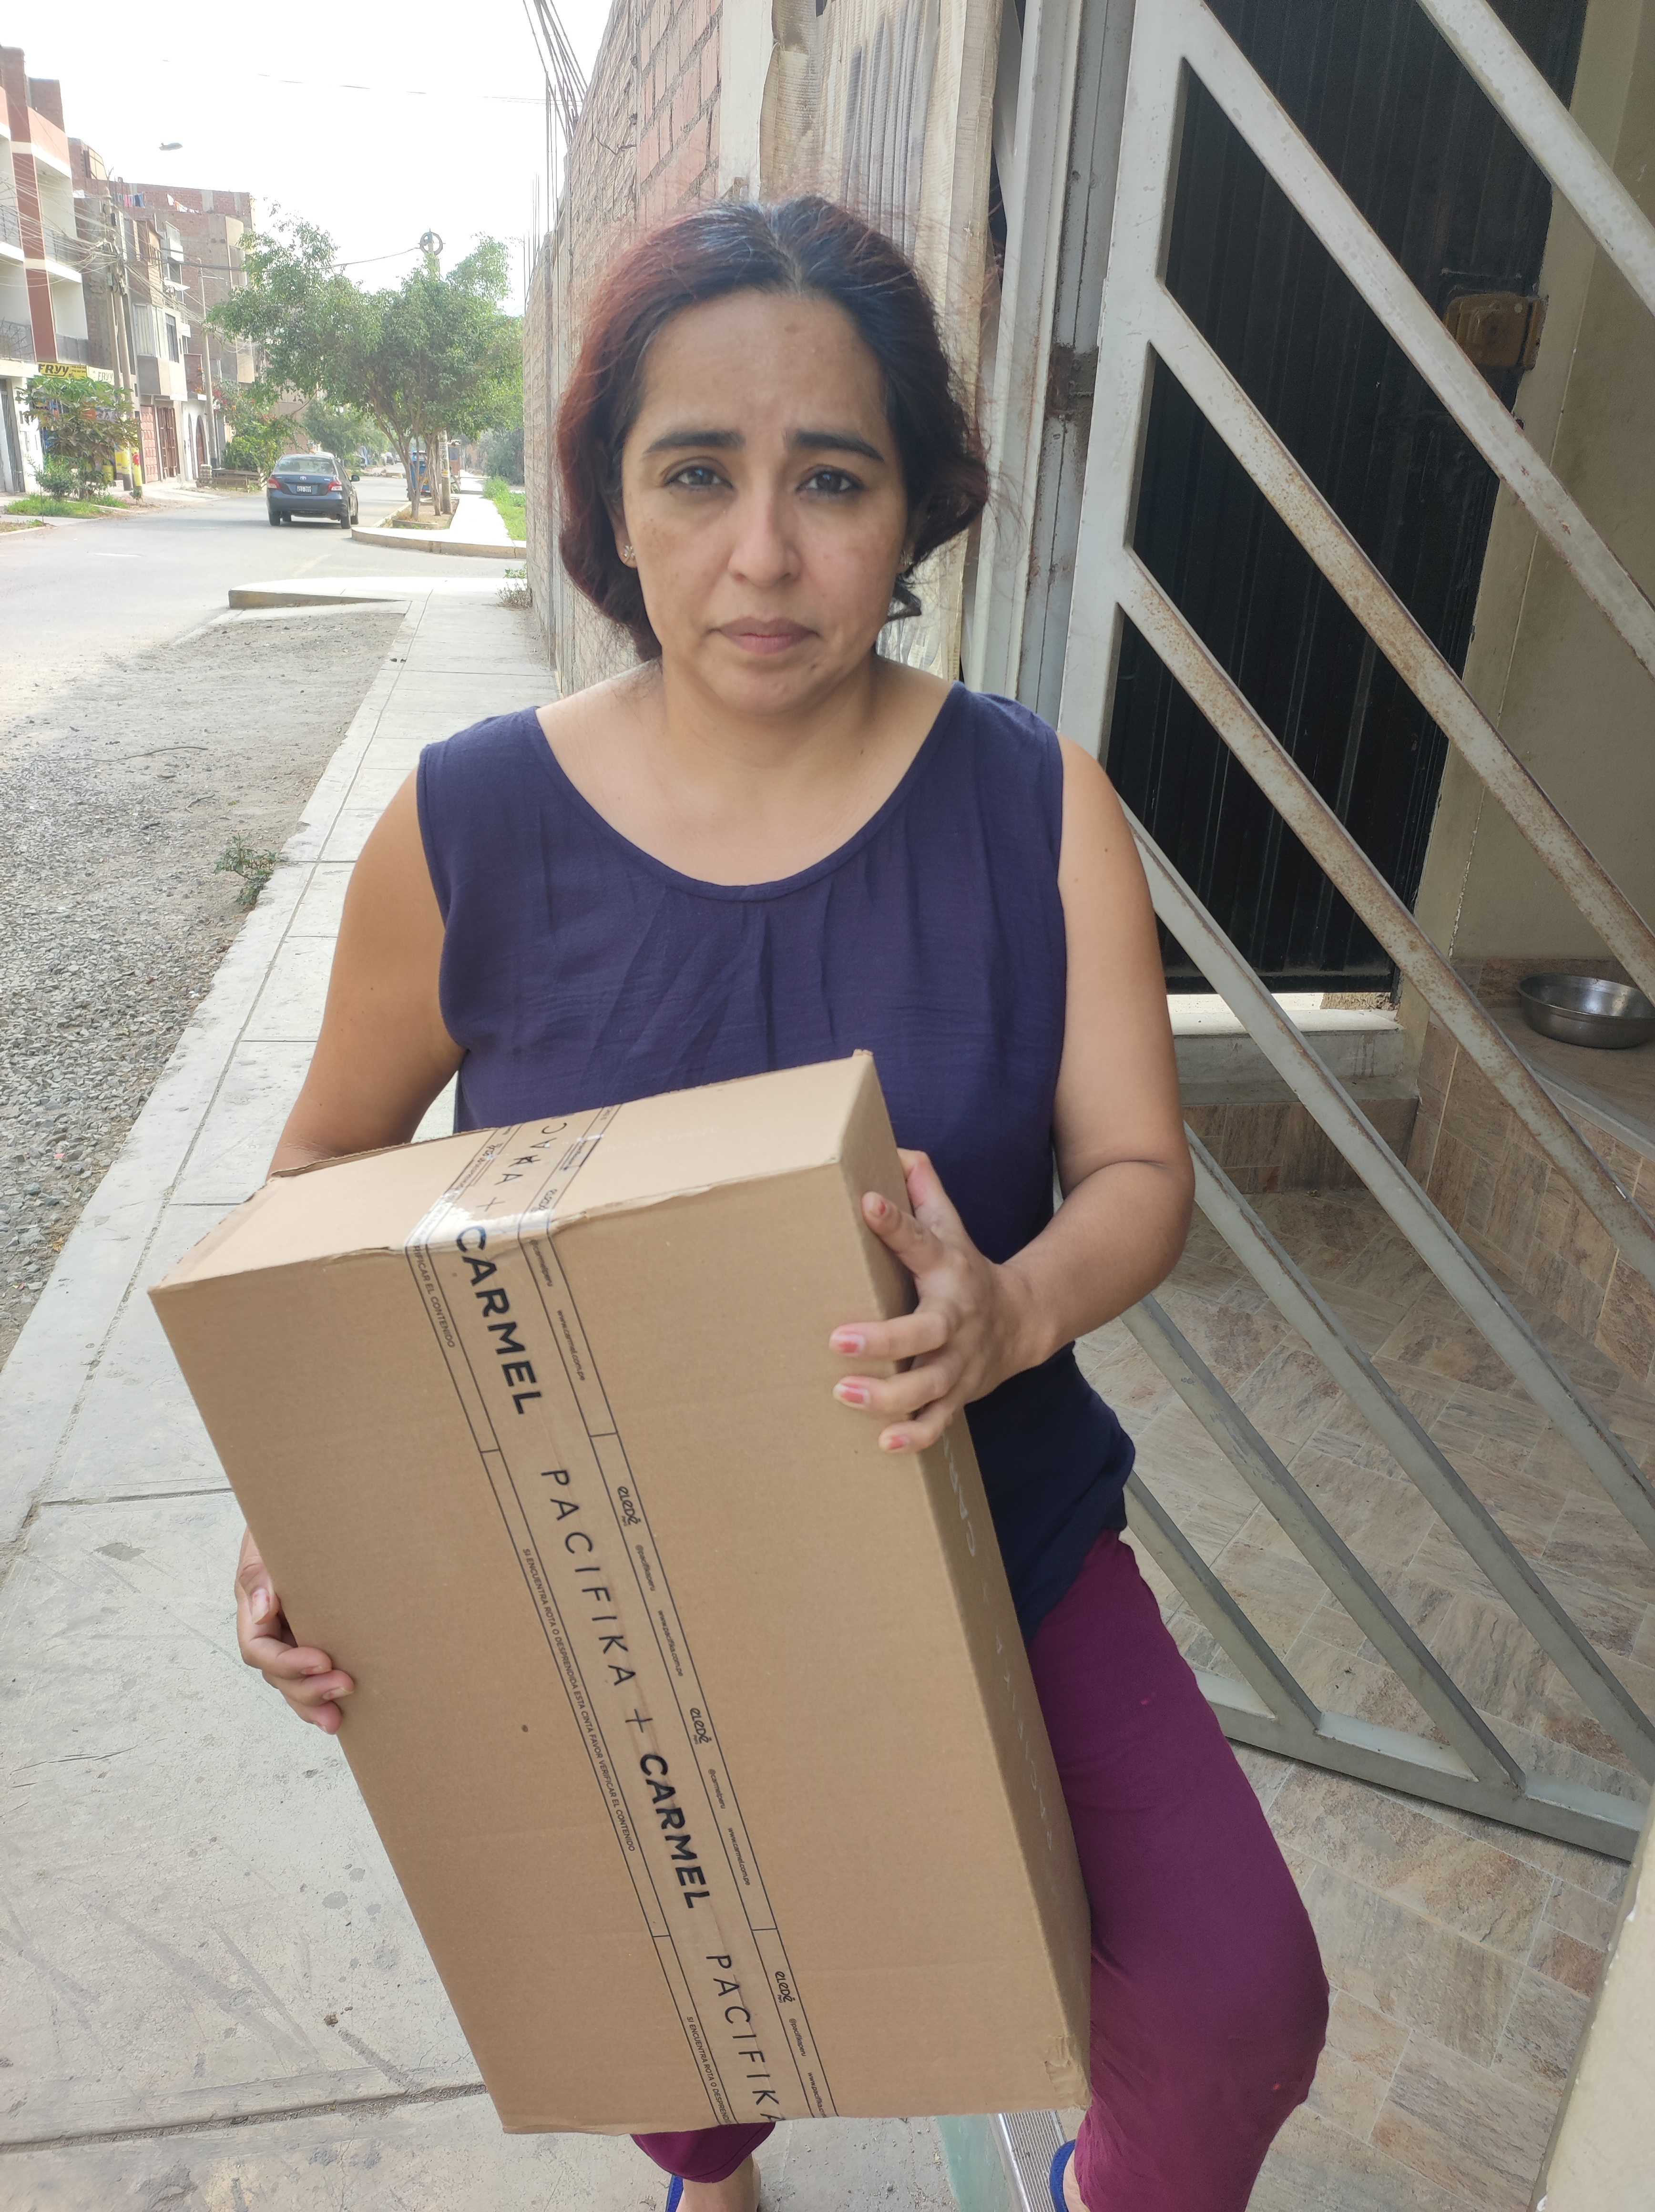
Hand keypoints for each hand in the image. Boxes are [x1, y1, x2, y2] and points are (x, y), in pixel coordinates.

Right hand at [235, 1526, 354, 1733]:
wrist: (305, 1513)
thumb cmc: (284, 1526)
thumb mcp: (266, 1541)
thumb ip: (261, 1574)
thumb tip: (262, 1609)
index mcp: (253, 1608)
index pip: (258, 1648)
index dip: (287, 1662)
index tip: (322, 1660)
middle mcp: (268, 1628)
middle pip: (276, 1674)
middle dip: (306, 1689)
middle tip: (344, 1688)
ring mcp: (289, 1634)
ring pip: (290, 1681)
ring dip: (312, 1702)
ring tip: (336, 1720)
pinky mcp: (311, 1635)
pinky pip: (309, 1673)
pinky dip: (319, 1692)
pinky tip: (340, 1711)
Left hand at [828, 1149, 1041, 1452]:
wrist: (1024, 1321)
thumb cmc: (965, 1269)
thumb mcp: (951, 1226)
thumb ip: (924, 1190)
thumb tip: (897, 1149)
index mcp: (948, 1268)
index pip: (921, 1239)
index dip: (895, 1221)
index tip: (868, 1203)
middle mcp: (955, 1318)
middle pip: (925, 1332)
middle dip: (884, 1339)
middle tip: (838, 1338)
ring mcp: (959, 1362)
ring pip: (928, 1386)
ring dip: (887, 1394)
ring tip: (842, 1390)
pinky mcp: (959, 1394)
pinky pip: (939, 1422)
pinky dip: (916, 1436)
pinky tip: (884, 1442)